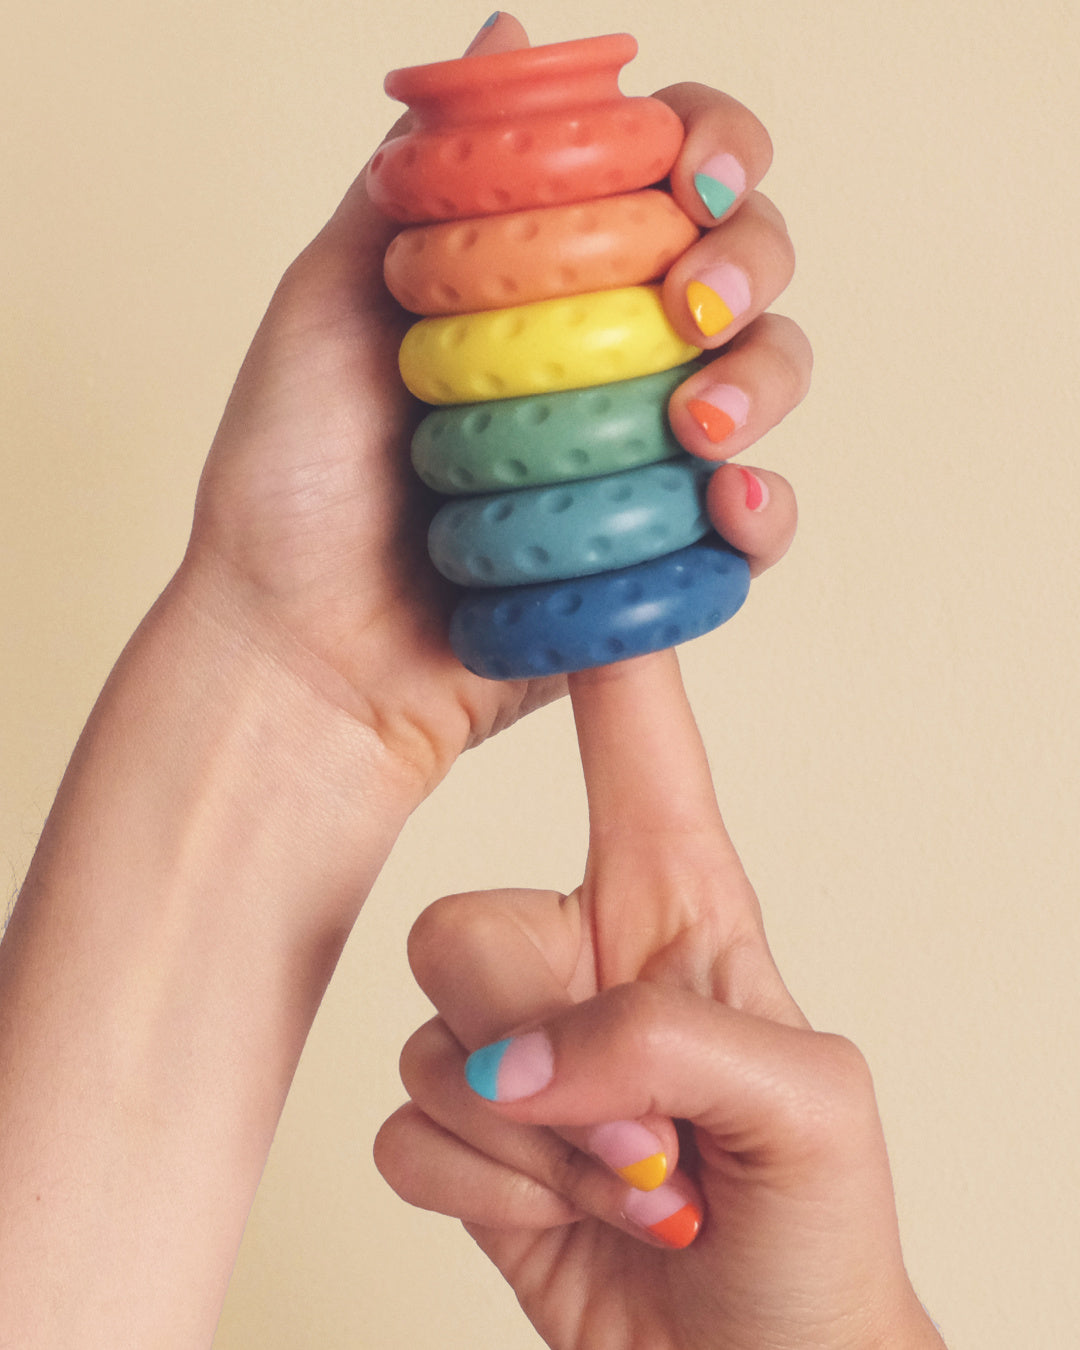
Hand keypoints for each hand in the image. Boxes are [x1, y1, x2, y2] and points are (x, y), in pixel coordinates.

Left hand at [176, 12, 806, 796]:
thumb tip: (509, 28)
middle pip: (741, 266)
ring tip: (699, 423)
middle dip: (747, 262)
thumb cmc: (295, 483)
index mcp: (540, 281)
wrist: (298, 651)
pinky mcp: (659, 559)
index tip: (687, 176)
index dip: (708, 148)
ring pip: (767, 382)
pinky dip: (765, 511)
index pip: (661, 177)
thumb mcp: (330, 303)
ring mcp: (638, 458)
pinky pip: (751, 528)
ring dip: (763, 381)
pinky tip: (731, 503)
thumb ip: (425, 177)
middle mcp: (603, 357)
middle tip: (691, 305)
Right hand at [375, 652, 944, 1349]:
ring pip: (428, 1040)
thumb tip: (513, 1058)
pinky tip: (559, 1215)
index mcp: (677, 905)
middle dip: (539, 1051)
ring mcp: (516, 1042)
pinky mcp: (464, 1133)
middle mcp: (581, 952)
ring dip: (531, 1149)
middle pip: (463, 927)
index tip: (567, 545)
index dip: (601, 649)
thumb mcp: (805, 1106)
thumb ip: (661, 1039)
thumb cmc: (815, 1229)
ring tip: (629, 1185)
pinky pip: (399, 1130)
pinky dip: (481, 1195)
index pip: (633, 743)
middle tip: (645, 1136)